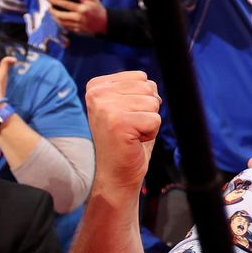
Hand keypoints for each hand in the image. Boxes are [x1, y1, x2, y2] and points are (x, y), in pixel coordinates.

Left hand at [47, 0, 108, 35]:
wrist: (105, 24)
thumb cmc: (99, 10)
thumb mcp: (94, 0)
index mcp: (82, 9)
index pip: (66, 4)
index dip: (56, 2)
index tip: (50, 0)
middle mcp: (78, 18)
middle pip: (61, 16)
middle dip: (53, 12)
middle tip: (50, 8)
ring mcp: (78, 25)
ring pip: (62, 23)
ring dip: (55, 18)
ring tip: (52, 14)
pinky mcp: (78, 31)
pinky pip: (66, 28)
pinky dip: (61, 24)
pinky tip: (58, 20)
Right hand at [86, 71, 163, 199]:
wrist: (115, 175)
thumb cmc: (126, 142)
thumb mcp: (128, 107)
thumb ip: (136, 89)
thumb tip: (151, 83)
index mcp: (96, 85)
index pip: (141, 77)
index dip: (142, 100)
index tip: (126, 118)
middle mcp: (97, 93)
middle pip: (148, 87)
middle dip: (148, 110)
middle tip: (130, 128)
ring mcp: (105, 107)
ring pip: (153, 103)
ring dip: (149, 122)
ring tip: (131, 134)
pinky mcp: (118, 122)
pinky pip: (155, 119)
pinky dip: (151, 133)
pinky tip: (133, 142)